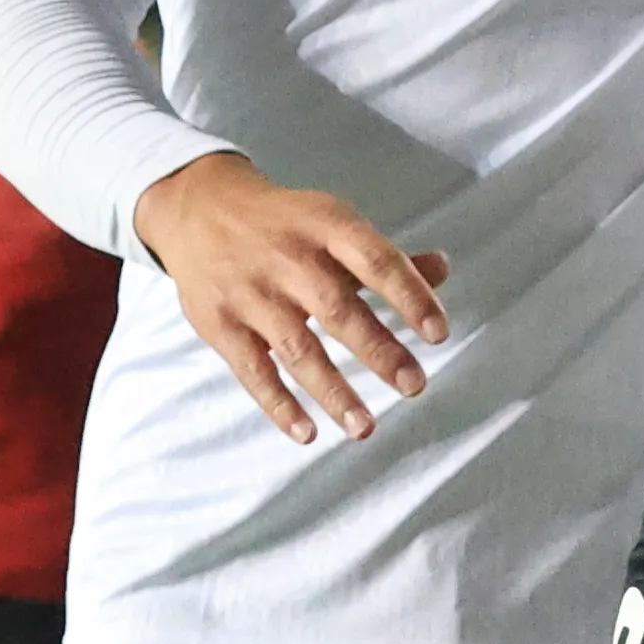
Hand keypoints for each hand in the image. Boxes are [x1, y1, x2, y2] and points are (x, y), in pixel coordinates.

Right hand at [130, 150, 450, 445]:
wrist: (200, 210)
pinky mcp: (220, 325)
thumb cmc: (285, 224)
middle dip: (379, 352)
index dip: (410, 296)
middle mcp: (289, 259)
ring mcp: (251, 294)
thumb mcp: (333, 223)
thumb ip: (386, 256)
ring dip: (334, 392)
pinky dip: (279, 405)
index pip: (376, 261)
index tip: (438, 333)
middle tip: (415, 386)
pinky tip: (308, 433)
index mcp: (326, 226)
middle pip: (338, 310)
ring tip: (367, 428)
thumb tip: (443, 269)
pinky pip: (253, 371)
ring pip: (298, 349)